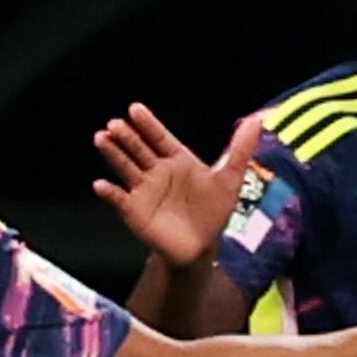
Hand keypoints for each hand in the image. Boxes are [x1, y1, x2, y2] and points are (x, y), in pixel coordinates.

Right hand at [91, 104, 261, 271]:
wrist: (201, 247)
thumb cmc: (213, 211)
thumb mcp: (230, 179)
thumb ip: (239, 150)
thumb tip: (256, 120)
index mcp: (177, 159)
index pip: (159, 137)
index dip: (148, 124)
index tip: (135, 109)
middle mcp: (156, 171)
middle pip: (138, 149)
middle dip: (126, 137)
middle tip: (114, 124)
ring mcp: (143, 190)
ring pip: (125, 168)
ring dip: (113, 154)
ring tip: (101, 138)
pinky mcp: (134, 211)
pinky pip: (119, 199)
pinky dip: (110, 193)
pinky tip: (101, 185)